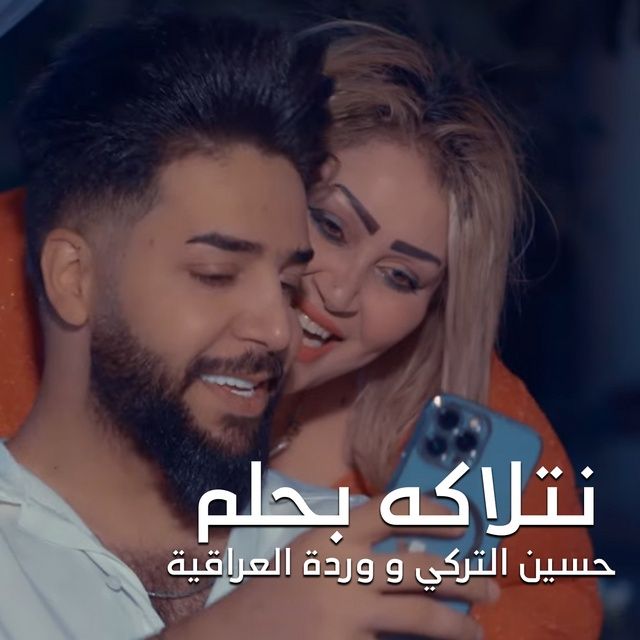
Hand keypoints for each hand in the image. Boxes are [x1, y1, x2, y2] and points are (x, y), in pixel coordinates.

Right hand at [160, 495, 496, 639]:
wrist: (232, 637)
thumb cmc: (271, 591)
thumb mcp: (307, 550)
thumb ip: (347, 541)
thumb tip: (396, 537)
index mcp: (333, 536)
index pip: (392, 510)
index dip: (432, 511)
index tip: (461, 521)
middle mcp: (344, 570)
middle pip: (419, 568)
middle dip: (463, 577)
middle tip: (489, 585)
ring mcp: (347, 614)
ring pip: (419, 615)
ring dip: (455, 623)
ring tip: (475, 628)